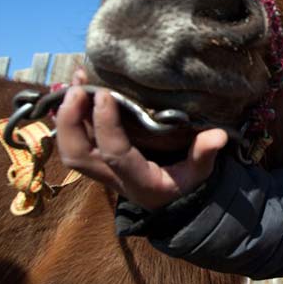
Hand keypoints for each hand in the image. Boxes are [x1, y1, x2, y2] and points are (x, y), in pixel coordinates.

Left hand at [55, 73, 227, 210]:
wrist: (169, 201)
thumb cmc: (184, 183)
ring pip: (69, 148)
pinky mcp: (96, 157)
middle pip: (76, 154)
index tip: (107, 93)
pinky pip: (73, 138)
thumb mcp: (199, 173)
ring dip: (64, 117)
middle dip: (70, 121)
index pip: (113, 154)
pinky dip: (68, 115)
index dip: (106, 124)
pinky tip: (76, 86)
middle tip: (78, 88)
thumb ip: (204, 155)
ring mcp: (100, 168)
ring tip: (75, 82)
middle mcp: (111, 177)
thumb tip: (218, 135)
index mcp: (138, 180)